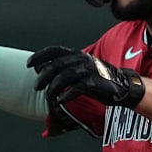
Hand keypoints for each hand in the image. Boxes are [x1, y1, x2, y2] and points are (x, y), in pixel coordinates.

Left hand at [27, 46, 144, 107]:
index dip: (40, 56)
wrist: (122, 86)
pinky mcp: (95, 83)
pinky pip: (77, 88)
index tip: (29, 64)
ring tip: (48, 96)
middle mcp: (82, 59)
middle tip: (36, 86)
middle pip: (57, 64)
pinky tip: (60, 100)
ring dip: (53, 87)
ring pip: (65, 76)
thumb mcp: (79, 70)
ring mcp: (89, 70)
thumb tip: (40, 69)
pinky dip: (66, 94)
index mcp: (77, 54)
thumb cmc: (98, 79)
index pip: (55, 50)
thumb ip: (62, 68)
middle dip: (44, 76)